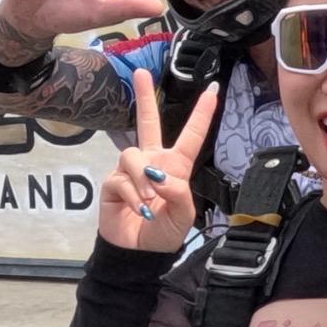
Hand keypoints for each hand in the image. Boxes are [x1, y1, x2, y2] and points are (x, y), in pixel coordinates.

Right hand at [99, 71, 218, 250]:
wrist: (138, 253)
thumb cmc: (164, 233)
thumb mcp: (183, 216)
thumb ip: (179, 194)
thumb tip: (161, 176)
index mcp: (175, 166)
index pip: (190, 135)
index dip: (202, 113)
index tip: (213, 89)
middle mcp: (152, 162)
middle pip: (148, 122)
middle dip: (143, 97)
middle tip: (140, 73)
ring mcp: (131, 171)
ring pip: (133, 155)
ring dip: (142, 179)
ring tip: (148, 200)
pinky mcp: (113, 183)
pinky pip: (120, 179)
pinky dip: (131, 196)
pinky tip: (138, 209)